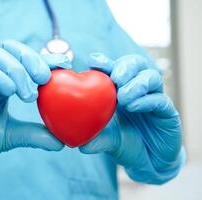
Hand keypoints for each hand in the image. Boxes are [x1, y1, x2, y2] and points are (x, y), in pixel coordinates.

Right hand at [0, 40, 70, 170]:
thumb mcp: (13, 136)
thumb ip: (35, 135)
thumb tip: (61, 142)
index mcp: (6, 82)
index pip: (26, 60)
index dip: (45, 59)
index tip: (64, 66)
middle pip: (13, 47)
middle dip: (32, 59)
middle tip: (44, 79)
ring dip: (17, 70)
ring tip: (27, 95)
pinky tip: (9, 91)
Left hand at [79, 53, 183, 182]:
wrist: (149, 162)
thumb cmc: (126, 144)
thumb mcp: (108, 140)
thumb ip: (96, 139)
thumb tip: (80, 146)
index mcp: (120, 89)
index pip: (114, 68)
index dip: (105, 62)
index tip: (94, 62)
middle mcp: (138, 89)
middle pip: (136, 63)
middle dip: (125, 67)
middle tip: (115, 78)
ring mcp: (154, 98)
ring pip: (152, 77)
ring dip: (136, 84)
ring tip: (123, 97)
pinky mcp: (167, 112)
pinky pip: (160, 100)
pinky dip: (146, 100)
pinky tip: (133, 106)